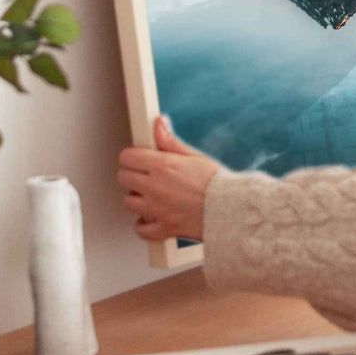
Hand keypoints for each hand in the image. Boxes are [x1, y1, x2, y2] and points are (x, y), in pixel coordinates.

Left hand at [117, 116, 221, 242]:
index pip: (127, 157)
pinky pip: (141, 230)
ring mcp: (157, 209)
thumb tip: (159, 124)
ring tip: (150, 195)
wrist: (232, 209)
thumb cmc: (217, 183)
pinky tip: (152, 217)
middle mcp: (155, 187)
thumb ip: (170, 141)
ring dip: (136, 199)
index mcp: (163, 166)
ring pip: (128, 203)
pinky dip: (144, 225)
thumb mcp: (193, 156)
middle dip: (132, 175)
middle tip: (144, 175)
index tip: (138, 158)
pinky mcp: (164, 228)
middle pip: (123, 178)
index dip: (132, 156)